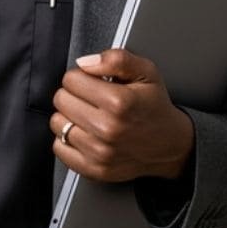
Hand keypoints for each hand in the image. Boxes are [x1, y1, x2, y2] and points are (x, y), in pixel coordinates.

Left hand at [50, 48, 194, 182]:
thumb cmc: (155, 106)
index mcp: (119, 101)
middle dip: (74, 93)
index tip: (93, 81)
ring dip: (70, 116)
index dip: (82, 76)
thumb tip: (85, 62)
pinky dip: (67, 138)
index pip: (72, 79)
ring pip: (57, 123)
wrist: (169, 143)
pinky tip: (85, 132)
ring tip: (89, 114)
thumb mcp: (147, 72)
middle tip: (92, 97)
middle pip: (61, 100)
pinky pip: (59, 148)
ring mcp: (98, 151)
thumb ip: (117, 59)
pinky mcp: (92, 168)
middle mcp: (107, 128)